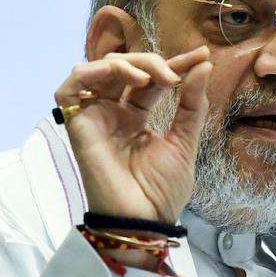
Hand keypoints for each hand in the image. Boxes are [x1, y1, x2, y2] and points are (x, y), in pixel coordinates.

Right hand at [54, 46, 212, 224]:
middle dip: (153, 62)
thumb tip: (204, 65)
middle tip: (174, 75)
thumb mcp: (184, 141)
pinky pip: (71, 86)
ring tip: (152, 78)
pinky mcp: (77, 124)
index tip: (201, 56)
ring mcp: (94, 117)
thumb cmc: (161, 191)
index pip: (151, 79)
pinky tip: (127, 79)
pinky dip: (95, 72)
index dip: (175, 64)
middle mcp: (113, 113)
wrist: (144, 220)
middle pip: (125, 68)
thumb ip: (192, 103)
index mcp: (136, 117)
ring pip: (99, 69)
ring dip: (127, 63)